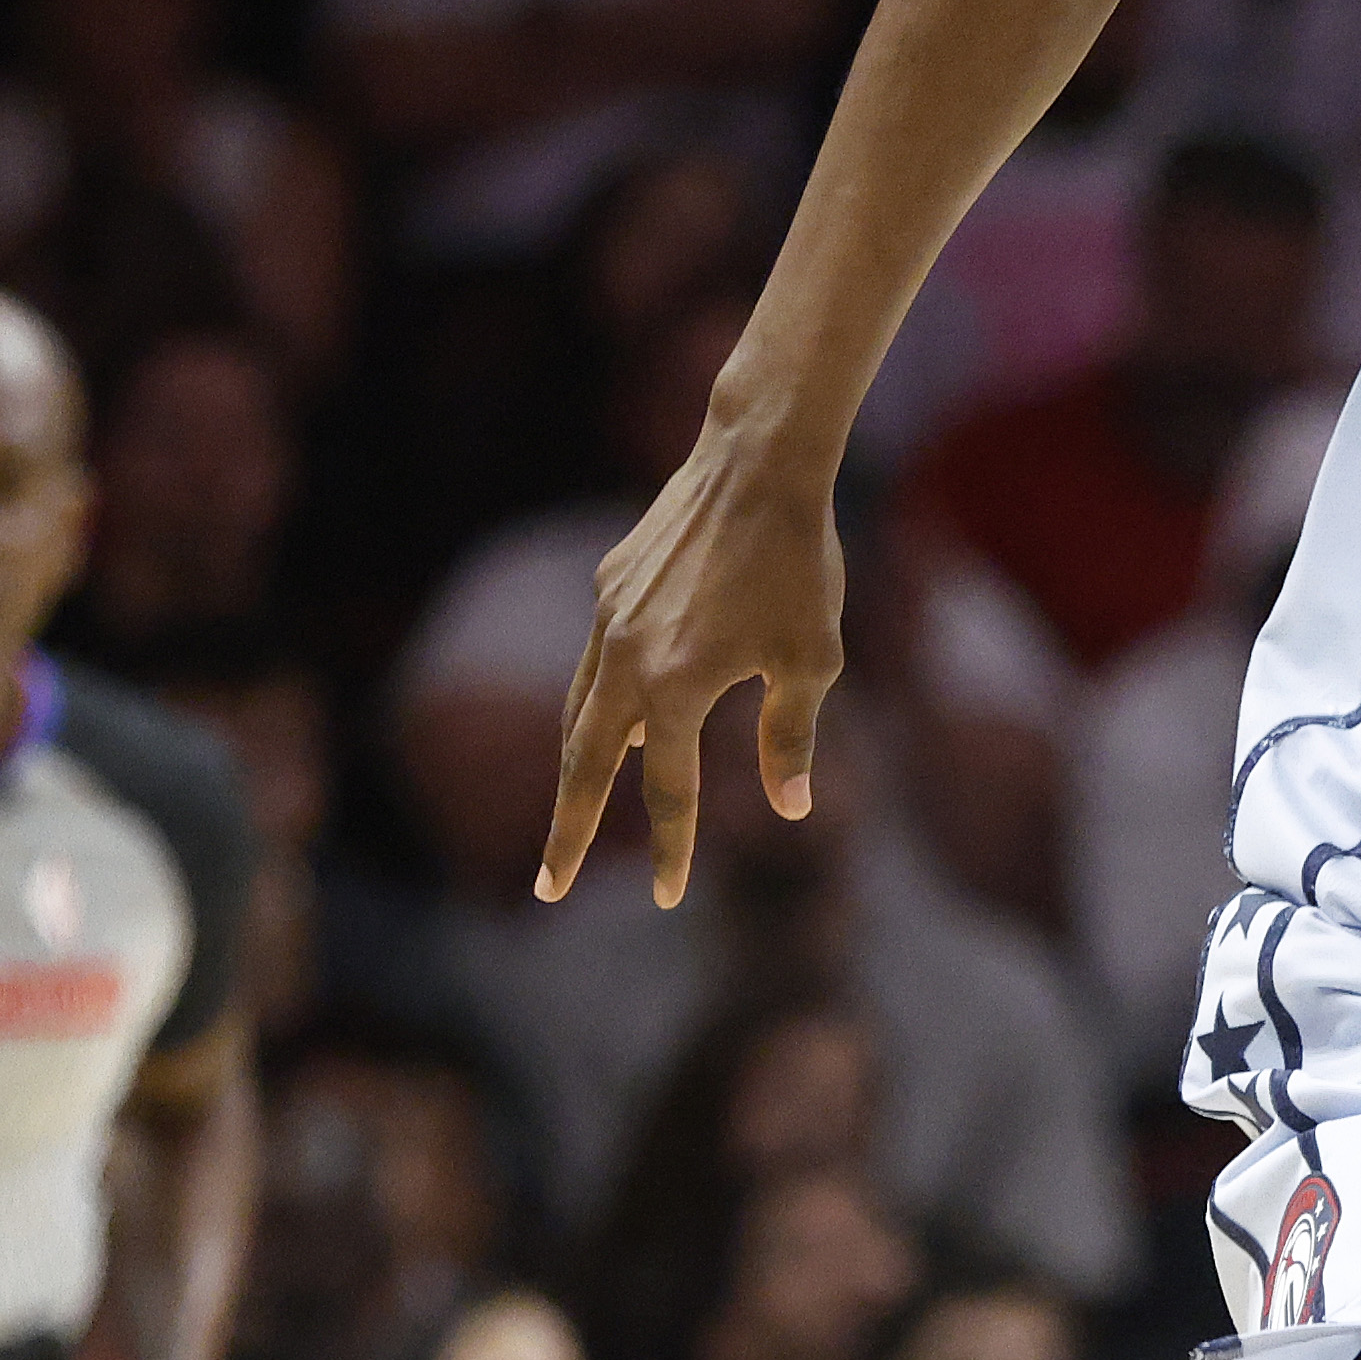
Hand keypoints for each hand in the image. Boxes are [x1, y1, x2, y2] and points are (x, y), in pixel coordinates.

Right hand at [540, 404, 848, 908]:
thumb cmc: (799, 562)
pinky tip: (618, 723)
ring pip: (580, 713)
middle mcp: (627, 658)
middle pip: (583, 767)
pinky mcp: (610, 587)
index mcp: (677, 686)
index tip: (670, 898)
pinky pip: (597, 662)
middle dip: (566, 833)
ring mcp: (609, 619)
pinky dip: (599, 705)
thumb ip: (791, 738)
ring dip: (576, 771)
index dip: (673, 849)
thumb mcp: (812, 660)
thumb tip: (790, 810)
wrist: (757, 461)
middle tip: (548, 889)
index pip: (668, 791)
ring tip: (570, 819)